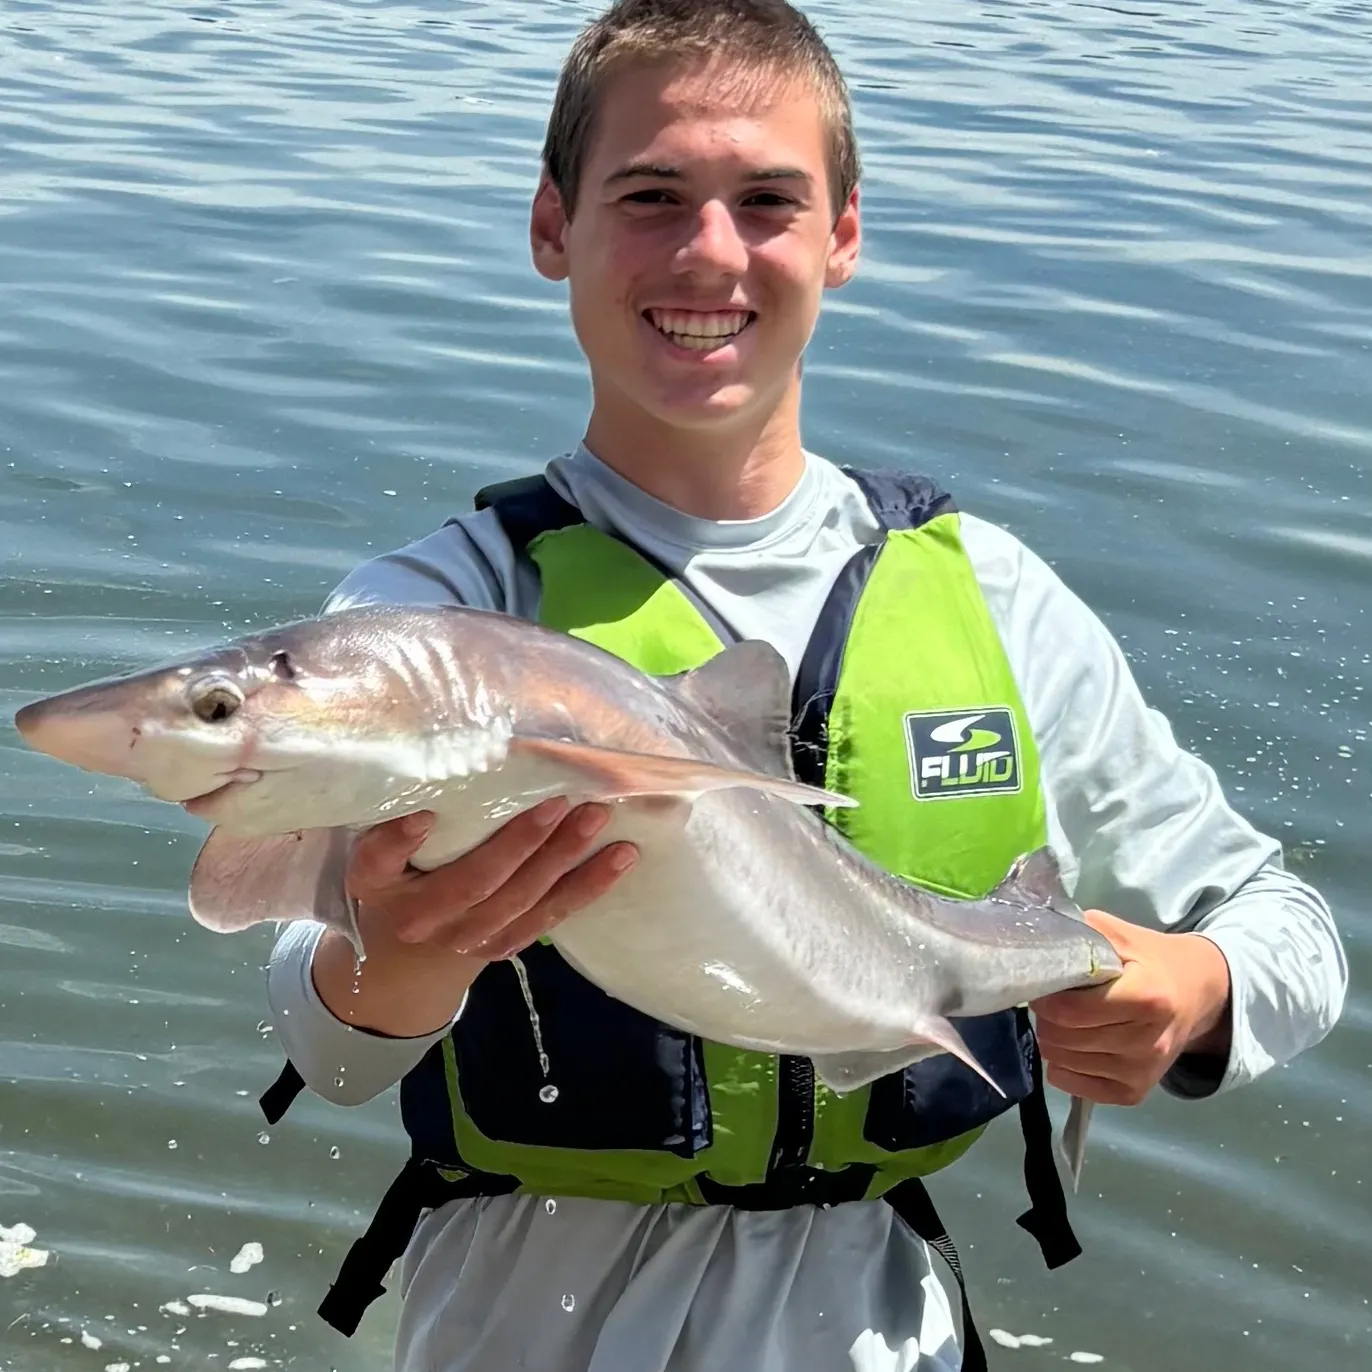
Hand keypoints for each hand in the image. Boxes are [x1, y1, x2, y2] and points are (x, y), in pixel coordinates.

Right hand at [311, 798, 637, 1036]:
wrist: (409, 940)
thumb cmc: (399, 862)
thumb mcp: (380, 837)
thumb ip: (403, 802)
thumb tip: (452, 740)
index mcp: (374, 882)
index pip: (377, 862)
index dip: (397, 842)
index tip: (423, 816)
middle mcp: (417, 917)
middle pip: (472, 882)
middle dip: (520, 843)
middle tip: (558, 801)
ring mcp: (463, 938)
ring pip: (519, 901)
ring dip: (564, 859)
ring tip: (597, 819)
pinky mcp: (501, 946)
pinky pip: (550, 917)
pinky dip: (589, 886)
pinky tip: (621, 857)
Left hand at [1031, 910, 1231, 1105]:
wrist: (1196, 994)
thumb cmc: (1150, 961)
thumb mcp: (1120, 935)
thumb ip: (1081, 933)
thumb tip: (1040, 941)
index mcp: (1146, 996)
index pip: (1071, 1010)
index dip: (1046, 998)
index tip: (1046, 986)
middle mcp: (1148, 1040)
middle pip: (1064, 1038)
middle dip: (1046, 1018)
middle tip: (1054, 1002)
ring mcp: (1143, 1071)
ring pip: (1064, 1062)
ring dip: (1053, 1041)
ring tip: (1067, 1021)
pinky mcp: (1135, 1093)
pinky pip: (1075, 1086)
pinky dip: (1063, 1066)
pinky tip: (1075, 1046)